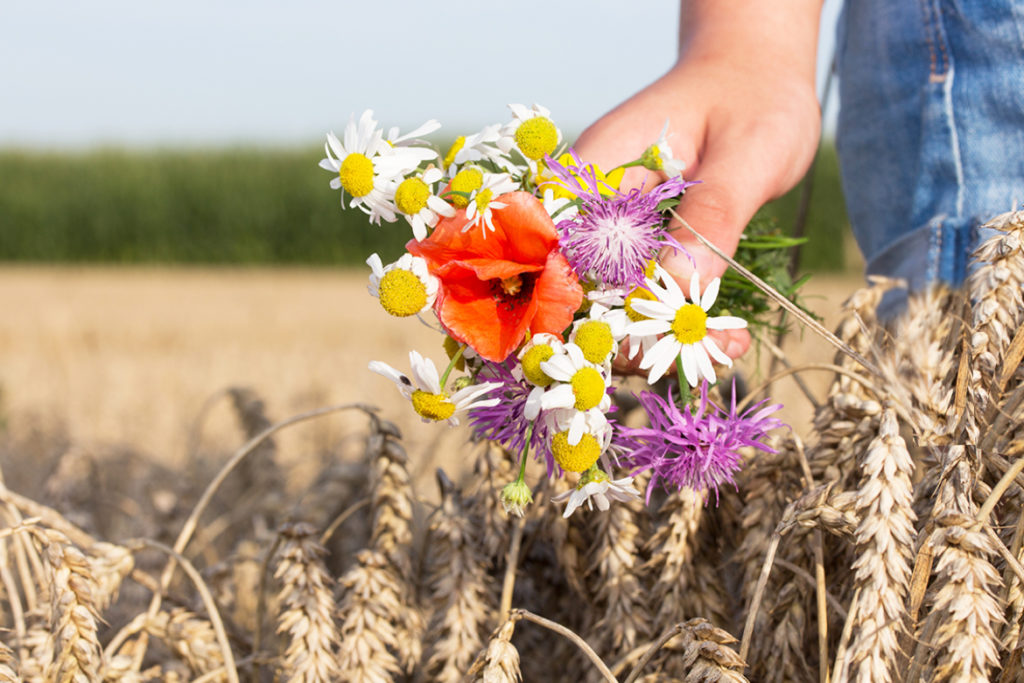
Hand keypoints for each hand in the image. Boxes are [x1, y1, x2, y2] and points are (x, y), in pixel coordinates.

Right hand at [574, 3, 822, 367]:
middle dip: (634, 337)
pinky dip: (676, 321)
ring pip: (610, 305)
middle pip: (578, 293)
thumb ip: (712, 216)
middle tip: (708, 352)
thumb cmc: (752, 99)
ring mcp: (607, 230)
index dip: (588, 312)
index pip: (560, 256)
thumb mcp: (747, 154)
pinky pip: (639, 296)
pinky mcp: (632, 247)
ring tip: (727, 346)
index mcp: (594, 172)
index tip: (649, 344)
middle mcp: (587, 206)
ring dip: (661, 337)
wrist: (754, 77)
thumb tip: (682, 288)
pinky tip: (725, 334)